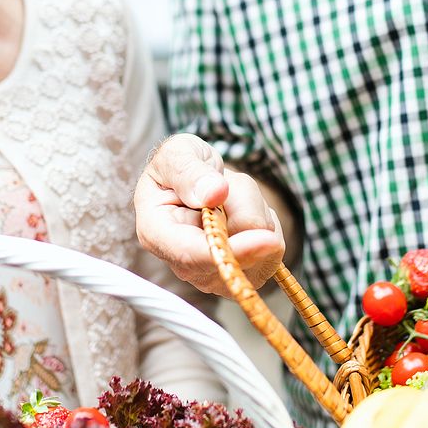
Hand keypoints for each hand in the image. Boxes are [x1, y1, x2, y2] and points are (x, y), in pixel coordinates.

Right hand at [134, 134, 285, 297]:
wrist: (195, 180)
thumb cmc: (181, 165)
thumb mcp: (178, 152)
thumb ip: (189, 171)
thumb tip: (213, 194)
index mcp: (156, 233)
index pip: (193, 255)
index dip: (232, 250)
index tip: (267, 238)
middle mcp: (181, 264)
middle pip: (235, 255)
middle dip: (247, 213)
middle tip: (227, 183)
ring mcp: (210, 275)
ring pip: (259, 253)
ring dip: (256, 215)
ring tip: (231, 197)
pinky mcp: (236, 275)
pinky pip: (271, 255)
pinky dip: (267, 227)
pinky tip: (243, 213)